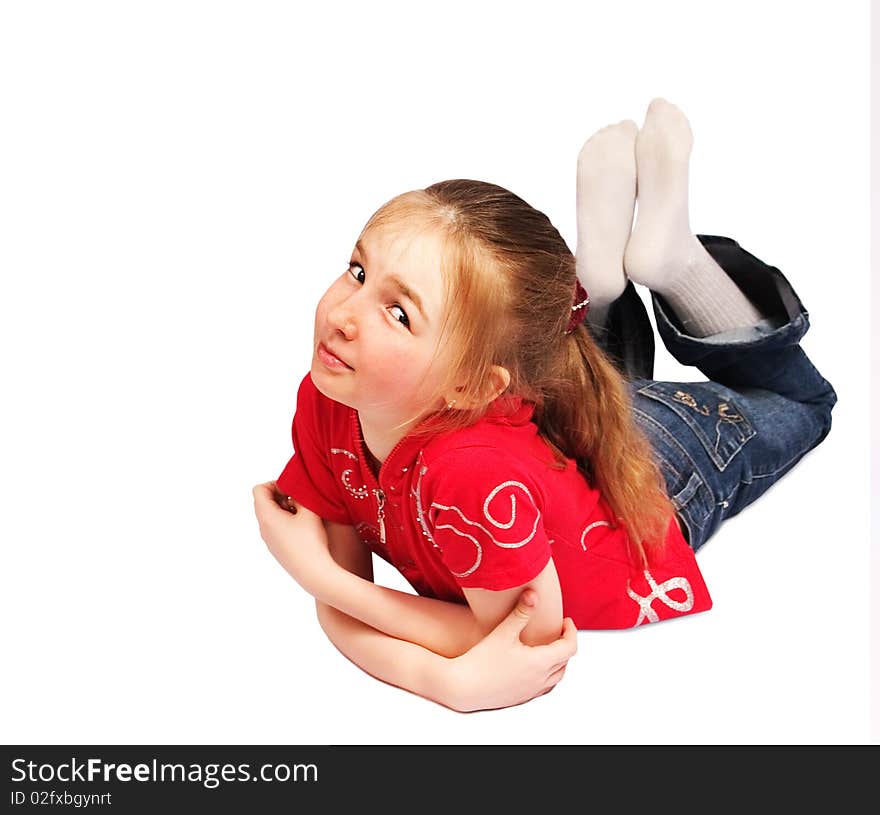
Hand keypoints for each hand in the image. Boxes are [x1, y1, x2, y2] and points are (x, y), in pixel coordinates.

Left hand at [252, 481, 336, 598]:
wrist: (314, 573)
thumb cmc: (310, 541)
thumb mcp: (309, 510)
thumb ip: (301, 494)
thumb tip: (295, 490)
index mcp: (266, 516)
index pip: (259, 489)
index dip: (275, 484)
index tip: (292, 491)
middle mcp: (263, 528)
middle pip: (263, 502)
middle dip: (280, 496)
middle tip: (299, 501)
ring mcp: (268, 540)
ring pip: (270, 516)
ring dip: (284, 510)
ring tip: (302, 515)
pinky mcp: (276, 549)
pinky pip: (275, 528)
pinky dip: (286, 523)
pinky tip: (303, 529)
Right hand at [447, 589, 577, 711]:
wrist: (462, 687)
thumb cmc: (482, 659)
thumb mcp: (503, 632)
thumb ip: (521, 612)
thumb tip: (534, 593)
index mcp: (540, 663)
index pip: (569, 647)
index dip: (571, 632)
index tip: (566, 620)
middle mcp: (540, 680)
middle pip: (565, 662)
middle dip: (566, 644)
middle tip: (559, 630)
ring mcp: (531, 692)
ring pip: (556, 677)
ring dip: (558, 662)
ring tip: (549, 647)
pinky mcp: (521, 698)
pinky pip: (544, 687)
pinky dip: (547, 675)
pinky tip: (535, 666)